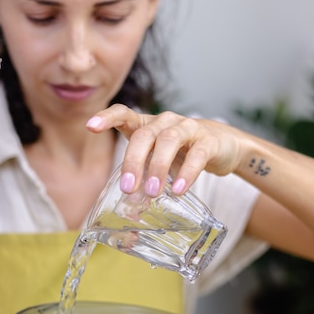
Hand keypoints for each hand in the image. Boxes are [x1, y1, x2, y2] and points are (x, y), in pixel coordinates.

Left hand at [86, 104, 246, 196]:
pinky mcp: (209, 141)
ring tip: (152, 192)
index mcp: (147, 125)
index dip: (107, 117)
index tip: (90, 126)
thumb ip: (143, 174)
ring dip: (158, 167)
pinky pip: (197, 155)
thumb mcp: (157, 159)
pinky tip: (179, 190)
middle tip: (128, 188)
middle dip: (133, 162)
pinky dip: (187, 173)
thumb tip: (129, 200)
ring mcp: (188, 128)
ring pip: (169, 141)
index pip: (124, 113)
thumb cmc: (181, 152)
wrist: (223, 146)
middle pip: (144, 135)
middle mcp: (165, 122)